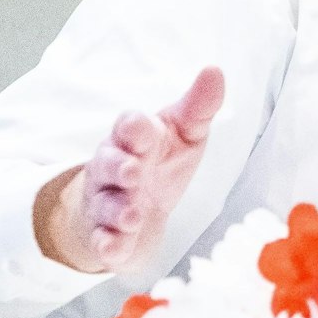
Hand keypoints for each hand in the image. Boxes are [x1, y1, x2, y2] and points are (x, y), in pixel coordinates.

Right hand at [33, 67, 225, 273]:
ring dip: (117, 209)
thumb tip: (214, 70)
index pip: (127, 126)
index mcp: (133, 138)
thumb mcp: (184, 132)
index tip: (144, 127)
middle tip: (134, 172)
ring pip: (105, 204)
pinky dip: (107, 245)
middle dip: (119, 167)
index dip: (134, 127)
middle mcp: (112, 169)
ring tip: (132, 215)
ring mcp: (106, 203)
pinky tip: (113, 247)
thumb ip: (199, 106)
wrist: (133, 208)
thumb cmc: (159, 162)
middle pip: (107, 163)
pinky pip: (103, 241)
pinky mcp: (107, 237)